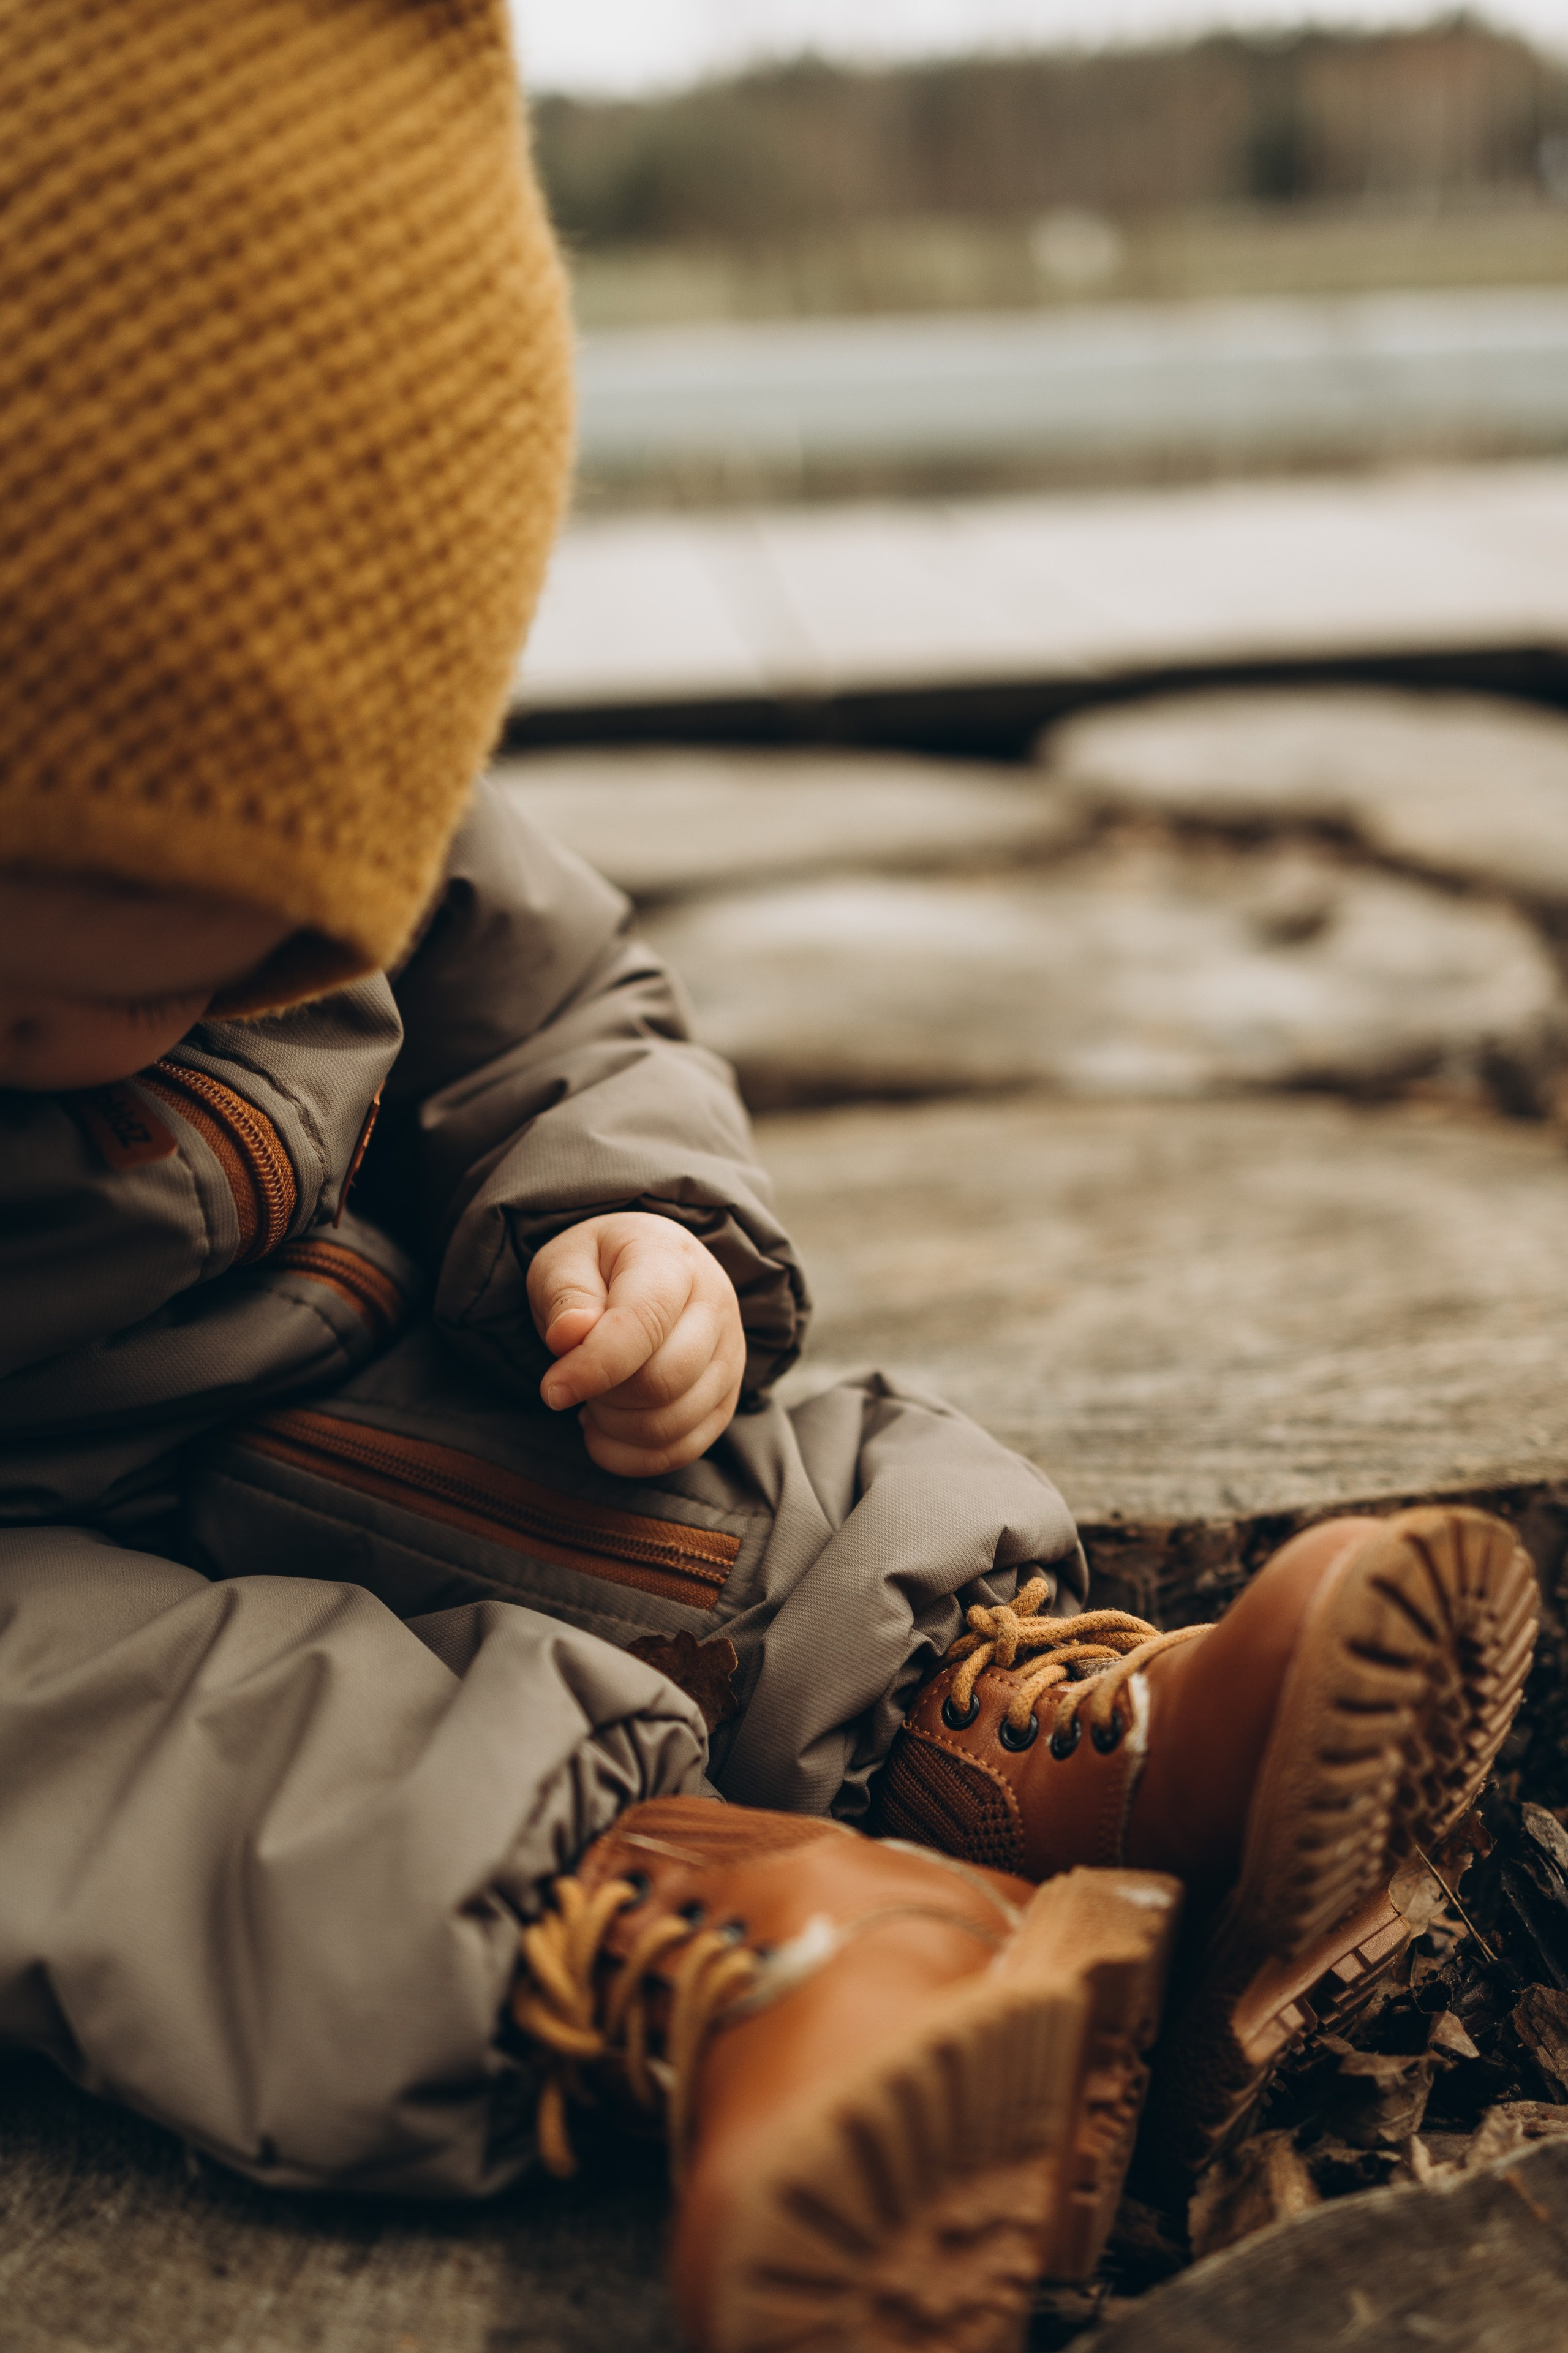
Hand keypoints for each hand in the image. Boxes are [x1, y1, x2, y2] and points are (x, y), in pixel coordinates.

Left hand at [527, 1212, 745, 1476]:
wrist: (646, 1270)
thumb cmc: (598, 1268)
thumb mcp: (564, 1262)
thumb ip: (564, 1294)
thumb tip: (570, 1336)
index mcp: (673, 1262)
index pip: (644, 1324)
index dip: (594, 1367)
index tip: (552, 1389)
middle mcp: (716, 1307)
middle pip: (662, 1382)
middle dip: (603, 1395)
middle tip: (574, 1379)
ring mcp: (729, 1357)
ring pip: (671, 1425)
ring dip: (614, 1427)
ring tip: (592, 1398)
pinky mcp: (725, 1400)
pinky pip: (681, 1451)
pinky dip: (630, 1456)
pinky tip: (606, 1427)